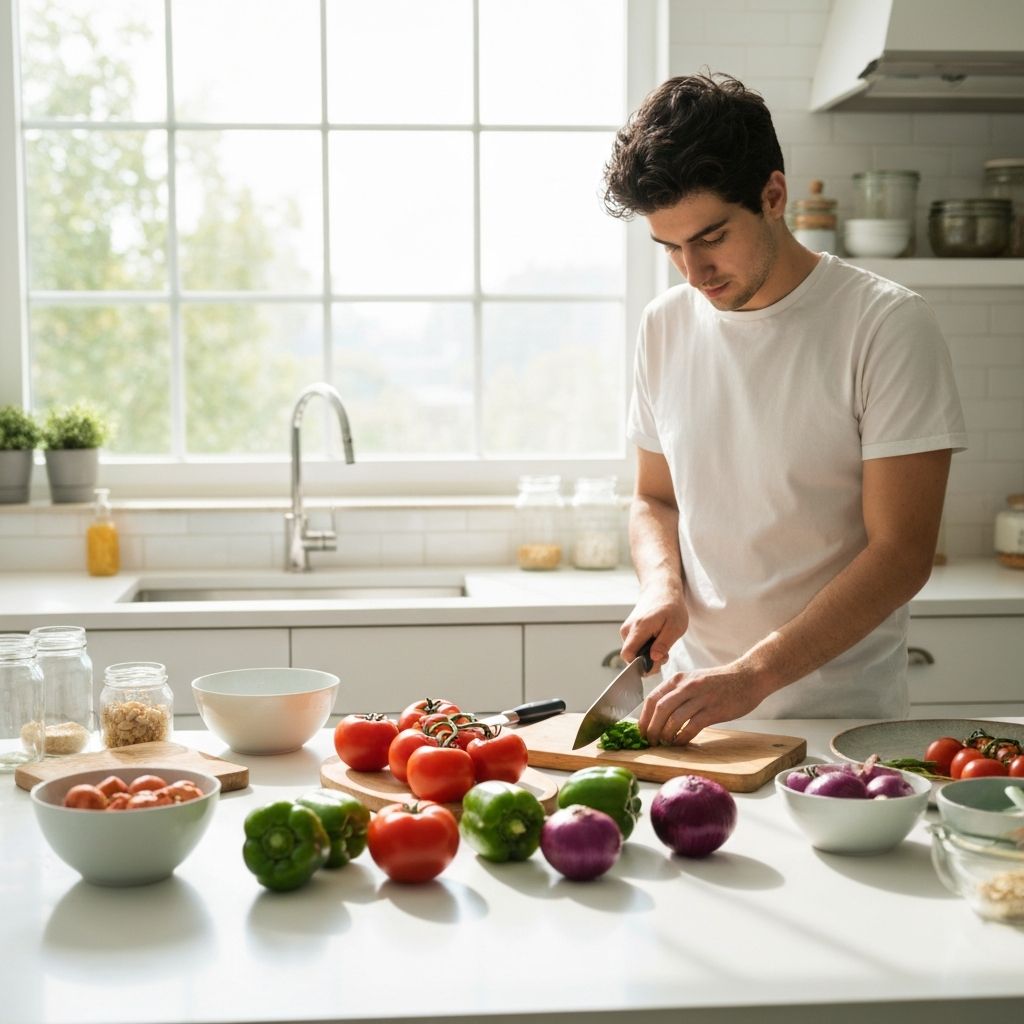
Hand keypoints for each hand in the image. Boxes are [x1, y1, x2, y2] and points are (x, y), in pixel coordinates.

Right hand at [619, 581, 687, 672]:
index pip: (627, 655)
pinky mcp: (629, 630)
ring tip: (662, 644)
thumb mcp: (675, 627)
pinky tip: (656, 641)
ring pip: (633, 652)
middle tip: (665, 654)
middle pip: (630, 657)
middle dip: (647, 662)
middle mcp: (627, 630)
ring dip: (648, 655)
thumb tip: (652, 659)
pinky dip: (645, 648)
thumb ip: (663, 644)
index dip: (640, 665)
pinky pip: (634, 646)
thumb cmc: (671, 606)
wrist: (661, 589)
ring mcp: (626, 630)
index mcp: (638, 628)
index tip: (657, 662)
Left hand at [636, 663, 767, 745]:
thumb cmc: (720, 682)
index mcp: (678, 679)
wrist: (748, 677)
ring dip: (666, 734)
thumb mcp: (693, 680)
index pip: (652, 698)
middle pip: (660, 709)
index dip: (643, 717)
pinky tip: (681, 743)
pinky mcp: (714, 710)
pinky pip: (692, 726)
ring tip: (664, 744)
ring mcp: (700, 697)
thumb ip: (677, 693)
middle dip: (651, 728)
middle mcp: (686, 686)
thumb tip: (659, 714)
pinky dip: (683, 737)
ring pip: (674, 718)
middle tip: (650, 741)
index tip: (641, 731)